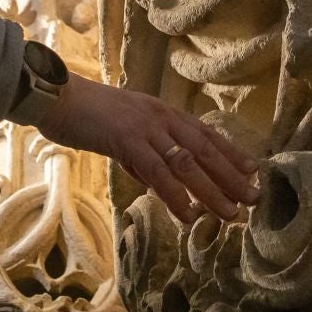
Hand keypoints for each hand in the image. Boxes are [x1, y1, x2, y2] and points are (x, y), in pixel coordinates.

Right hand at [32, 73, 259, 224]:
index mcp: (162, 112)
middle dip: (231, 176)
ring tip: (230, 214)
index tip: (254, 172)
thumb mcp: (124, 132)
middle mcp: (161, 117)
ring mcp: (146, 127)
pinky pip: (157, 171)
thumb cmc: (87, 115)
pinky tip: (188, 215)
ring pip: (187, 162)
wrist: (56, 96)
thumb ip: (144, 155)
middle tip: (255, 199)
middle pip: (204, 149)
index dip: (231, 153)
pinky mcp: (126, 140)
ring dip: (212, 190)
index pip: (205, 134)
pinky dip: (175, 195)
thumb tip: (158, 183)